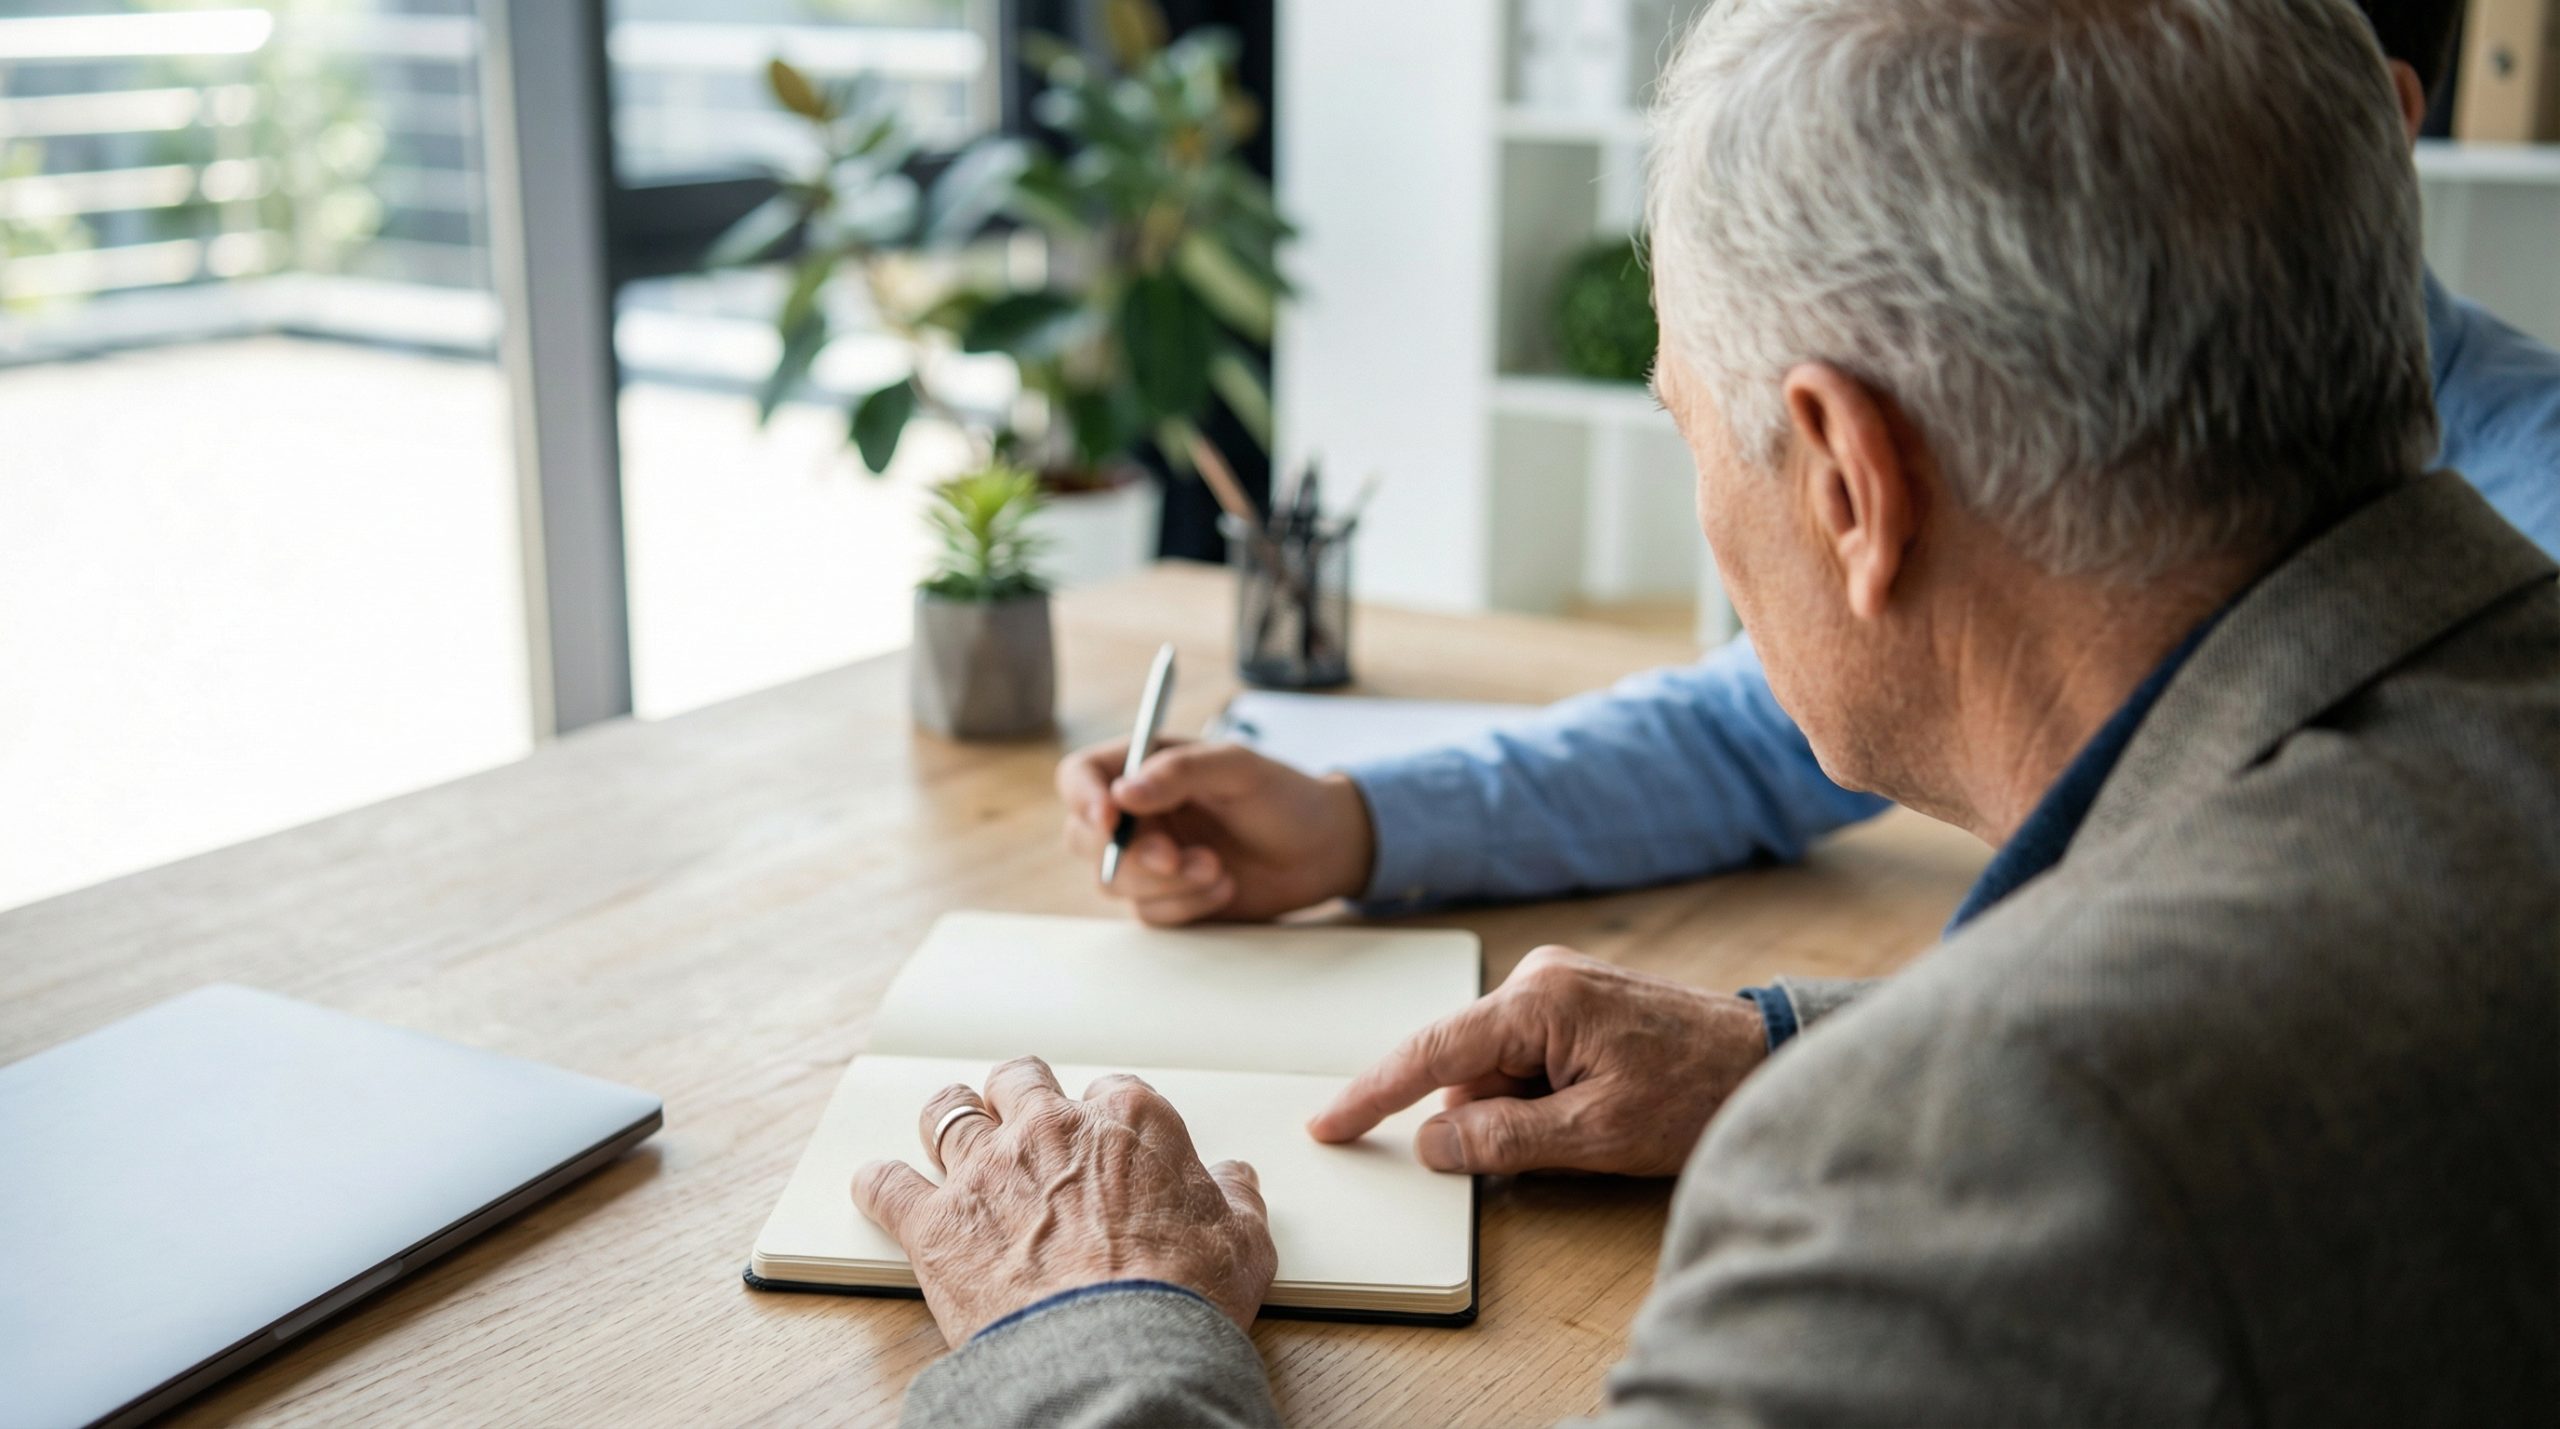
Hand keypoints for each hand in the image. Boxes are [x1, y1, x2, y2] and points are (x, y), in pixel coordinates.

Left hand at [851, 1055, 1277, 1346]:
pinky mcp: (934, 1221)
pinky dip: (879, 1184)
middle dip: (1018, 1094)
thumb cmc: (1180, 1298)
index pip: (1109, 1090)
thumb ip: (1236, 1199)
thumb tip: (1234, 1180)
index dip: (1102, 1115)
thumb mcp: (1243, 1244)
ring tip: (948, 1128)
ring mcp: (986, 1170)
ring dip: (948, 1119)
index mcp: (1129, 1121)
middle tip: (1019, 1116)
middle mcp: (1051, 1128)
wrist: (1114, 1353)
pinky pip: (885, 1183)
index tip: (1100, 1137)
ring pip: (947, 1111)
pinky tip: (878, 1185)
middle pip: (1019, 1080)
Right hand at [1057, 736, 1376, 924]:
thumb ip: (1181, 771)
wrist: (1321, 850)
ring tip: (1219, 869)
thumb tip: (1122, 793)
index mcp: (1143, 766)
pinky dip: (1186, 905)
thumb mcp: (1239, 768)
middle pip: (1085, 838)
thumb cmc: (1282, 796)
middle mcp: (1137, 812)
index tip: (1108, 818)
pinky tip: (1226, 888)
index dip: (1082, 797)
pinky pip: (1149, 914)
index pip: (1080, 775)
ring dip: (1166, 883)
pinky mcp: (1166, 898)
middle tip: (1178, 858)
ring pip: (1113, 882)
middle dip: (1130, 854)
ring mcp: (1147, 859)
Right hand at [1308, 946, 1767, 1175]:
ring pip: (1495, 1068)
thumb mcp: (1596, 1134)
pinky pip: (1524, 1057)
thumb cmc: (1697, 1091)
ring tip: (1596, 1123)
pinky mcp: (1574, 1001)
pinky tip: (1592, 1108)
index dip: (1373, 1094)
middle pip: (1465, 1066)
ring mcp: (1557, 985)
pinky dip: (1538, 1094)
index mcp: (1539, 1000)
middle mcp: (1539, 978)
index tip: (1329, 1124)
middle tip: (1559, 1144)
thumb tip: (1432, 1143)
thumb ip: (1503, 1140)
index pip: (1430, 1052)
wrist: (1769, 1059)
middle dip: (1487, 1116)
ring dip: (1520, 1109)